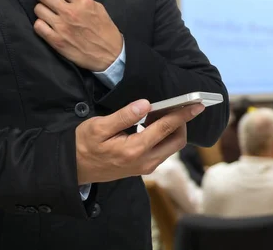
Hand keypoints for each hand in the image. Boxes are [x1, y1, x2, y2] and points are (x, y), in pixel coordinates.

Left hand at [34, 0, 122, 71]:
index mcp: (83, 2)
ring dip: (42, 10)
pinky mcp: (56, 40)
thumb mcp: (99, 10)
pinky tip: (48, 26)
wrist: (110, 55)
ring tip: (49, 14)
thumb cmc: (107, 32)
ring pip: (38, 9)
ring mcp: (61, 26)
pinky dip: (41, 24)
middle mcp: (70, 12)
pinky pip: (38, 26)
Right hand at [75, 99, 204, 184]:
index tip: (198, 105)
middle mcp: (145, 161)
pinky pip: (164, 150)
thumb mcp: (98, 127)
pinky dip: (165, 136)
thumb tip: (145, 104)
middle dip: (181, 122)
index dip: (183, 114)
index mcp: (135, 150)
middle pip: (177, 140)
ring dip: (173, 129)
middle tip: (173, 106)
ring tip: (160, 113)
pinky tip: (153, 124)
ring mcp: (146, 166)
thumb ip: (124, 116)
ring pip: (172, 146)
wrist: (74, 169)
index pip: (166, 128)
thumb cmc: (83, 145)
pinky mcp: (145, 167)